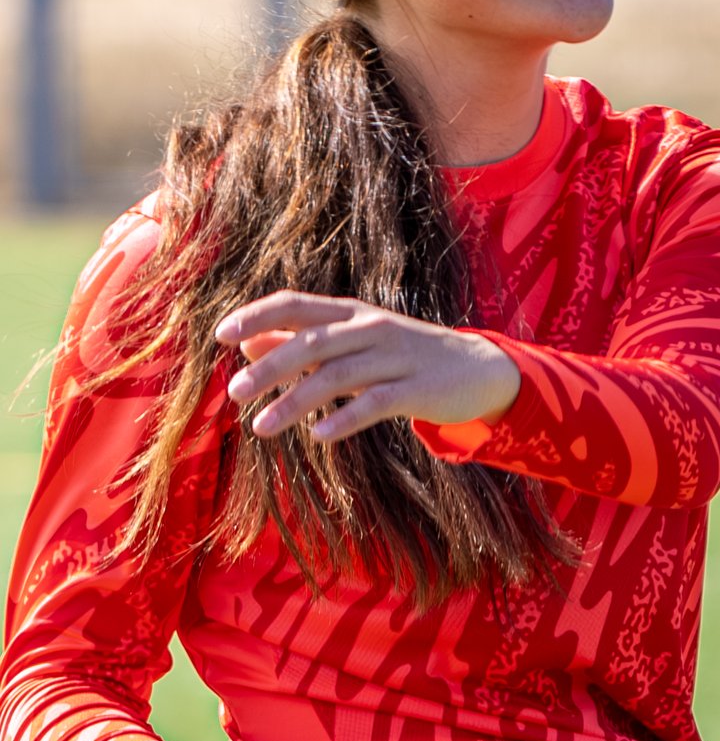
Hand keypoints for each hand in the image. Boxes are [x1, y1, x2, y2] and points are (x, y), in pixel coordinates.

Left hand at [217, 293, 520, 447]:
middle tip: (234, 392)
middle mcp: (370, 328)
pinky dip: (345, 419)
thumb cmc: (401, 355)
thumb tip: (243, 345)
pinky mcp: (418, 389)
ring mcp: (396, 357)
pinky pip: (376, 403)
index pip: (295, 304)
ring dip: (295, 401)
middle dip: (270, 366)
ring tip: (261, 427)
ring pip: (337, 375)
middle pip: (311, 341)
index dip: (257, 315)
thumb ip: (298, 341)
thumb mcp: (350, 342)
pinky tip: (319, 436)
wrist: (477, 368)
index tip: (220, 335)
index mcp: (349, 313)